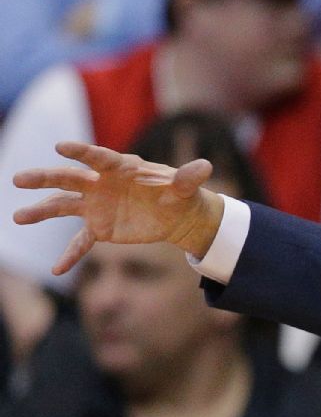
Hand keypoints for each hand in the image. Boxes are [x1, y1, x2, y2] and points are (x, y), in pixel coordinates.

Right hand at [11, 141, 223, 274]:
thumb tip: (206, 166)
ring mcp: (95, 206)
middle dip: (45, 178)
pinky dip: (70, 255)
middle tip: (19, 179)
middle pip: (68, 179)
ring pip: (63, 206)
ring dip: (41, 211)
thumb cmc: (178, 193)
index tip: (60, 147)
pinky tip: (58, 270)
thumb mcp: (186, 186)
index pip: (97, 157)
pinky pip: (80, 242)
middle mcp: (100, 184)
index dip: (81, 152)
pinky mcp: (99, 228)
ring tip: (18, 216)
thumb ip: (189, 177)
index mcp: (119, 168)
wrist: (176, 214)